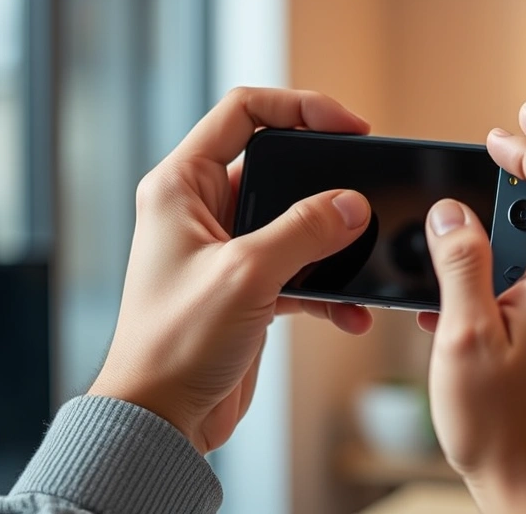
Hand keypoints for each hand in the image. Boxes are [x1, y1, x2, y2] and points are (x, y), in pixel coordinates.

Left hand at [89, 87, 375, 453]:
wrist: (160, 418)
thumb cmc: (174, 344)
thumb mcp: (246, 275)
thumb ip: (304, 232)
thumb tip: (351, 205)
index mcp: (182, 185)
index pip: (243, 111)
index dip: (300, 107)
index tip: (350, 126)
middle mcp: (201, 209)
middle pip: (277, 166)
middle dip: (325, 183)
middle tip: (365, 190)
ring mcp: (225, 249)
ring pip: (294, 222)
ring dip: (331, 244)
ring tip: (364, 260)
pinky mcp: (246, 287)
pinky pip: (297, 269)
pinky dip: (326, 287)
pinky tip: (349, 312)